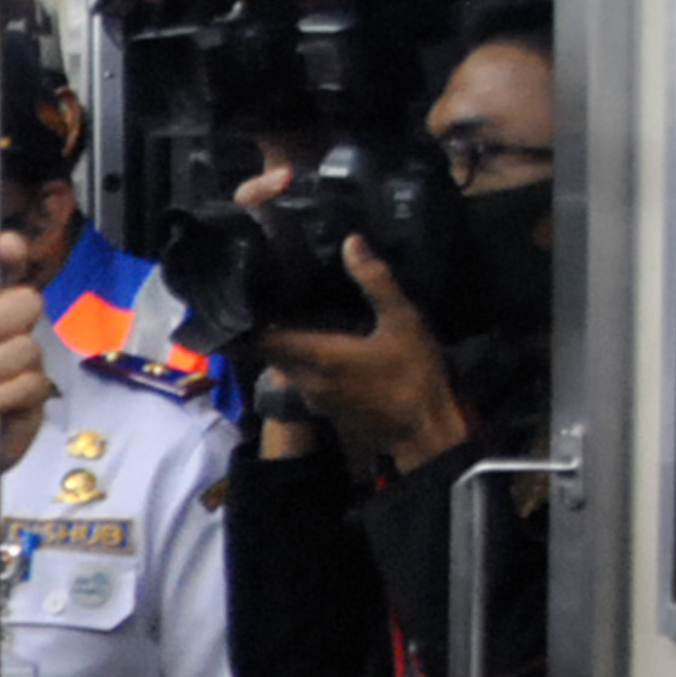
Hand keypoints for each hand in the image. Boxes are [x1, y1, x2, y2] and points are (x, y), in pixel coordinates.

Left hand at [233, 169, 468, 472]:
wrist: (426, 435)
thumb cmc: (414, 376)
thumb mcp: (403, 322)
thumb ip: (375, 282)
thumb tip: (351, 241)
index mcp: (316, 357)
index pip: (263, 338)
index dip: (251, 317)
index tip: (249, 292)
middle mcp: (305, 379)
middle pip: (270, 351)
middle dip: (266, 326)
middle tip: (270, 295)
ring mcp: (314, 398)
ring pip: (285, 366)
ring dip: (284, 345)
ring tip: (290, 312)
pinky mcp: (326, 409)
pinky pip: (302, 379)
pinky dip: (302, 361)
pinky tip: (318, 342)